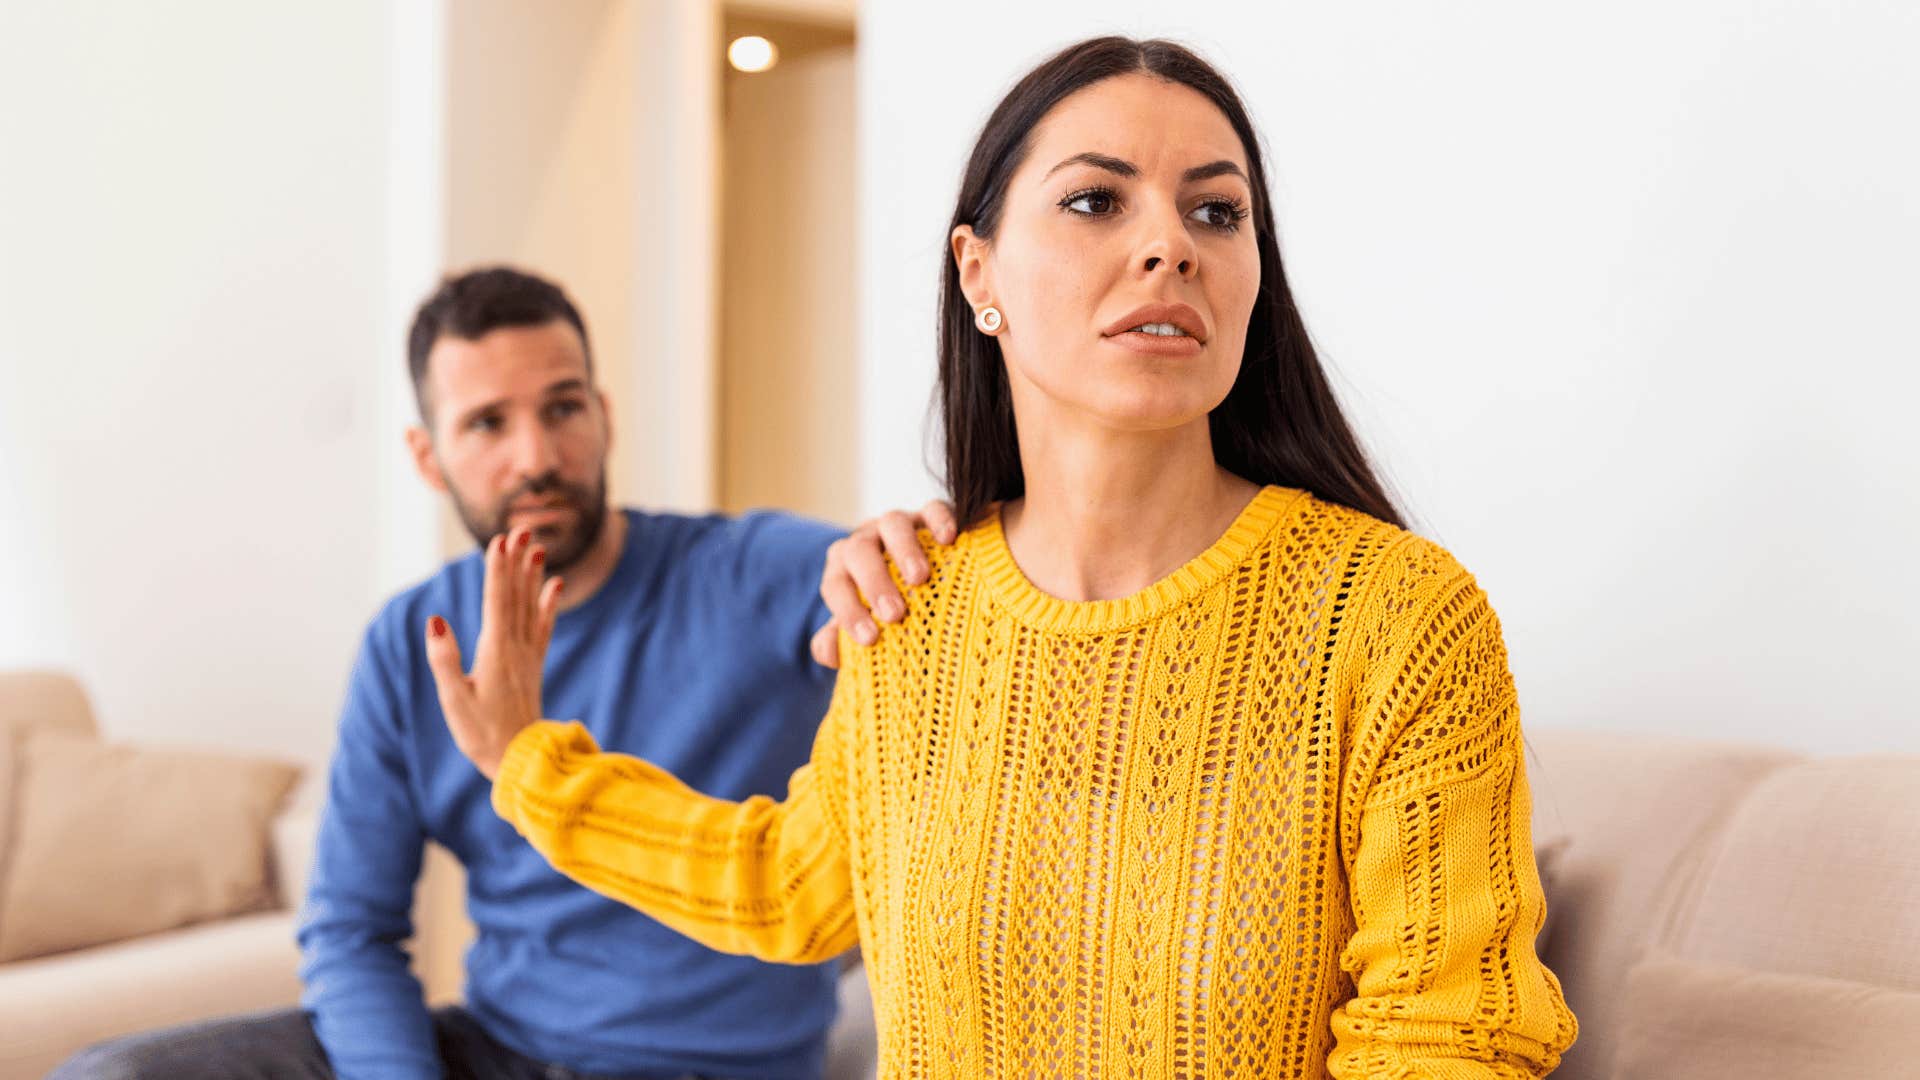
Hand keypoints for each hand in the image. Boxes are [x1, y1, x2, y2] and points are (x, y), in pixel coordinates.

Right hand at [424, 527, 565, 779]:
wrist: (522, 762)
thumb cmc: (482, 734)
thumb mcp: (454, 700)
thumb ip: (444, 660)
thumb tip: (435, 622)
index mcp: (495, 653)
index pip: (497, 602)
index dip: (498, 570)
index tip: (501, 541)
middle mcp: (516, 649)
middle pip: (517, 597)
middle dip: (517, 563)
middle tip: (522, 531)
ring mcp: (528, 656)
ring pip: (531, 607)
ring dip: (533, 576)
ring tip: (539, 547)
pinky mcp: (533, 666)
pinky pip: (543, 627)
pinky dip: (549, 603)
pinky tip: (557, 585)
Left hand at [810, 499, 960, 668]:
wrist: (923, 579)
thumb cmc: (887, 607)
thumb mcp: (863, 622)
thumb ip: (839, 640)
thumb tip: (828, 653)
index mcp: (844, 567)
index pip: (835, 584)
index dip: (848, 611)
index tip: (869, 639)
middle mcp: (866, 540)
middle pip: (859, 551)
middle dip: (874, 583)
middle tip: (894, 614)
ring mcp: (898, 525)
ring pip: (893, 524)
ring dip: (904, 551)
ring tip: (919, 579)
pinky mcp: (930, 515)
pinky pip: (933, 508)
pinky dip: (939, 520)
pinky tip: (949, 539)